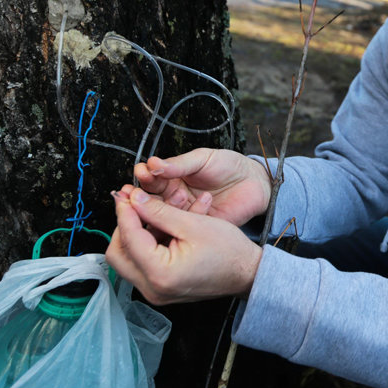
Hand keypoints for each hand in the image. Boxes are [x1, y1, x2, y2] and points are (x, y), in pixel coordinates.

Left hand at [106, 187, 262, 304]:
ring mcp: (156, 292)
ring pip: (128, 259)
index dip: (125, 211)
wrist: (247, 273)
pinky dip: (149, 243)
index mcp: (160, 274)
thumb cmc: (229, 253)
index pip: (129, 238)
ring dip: (137, 233)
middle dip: (124, 226)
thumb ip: (158, 211)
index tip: (125, 194)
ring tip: (154, 212)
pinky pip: (143, 264)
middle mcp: (153, 289)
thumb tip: (134, 200)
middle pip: (118, 254)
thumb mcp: (193, 223)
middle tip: (134, 205)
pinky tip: (164, 225)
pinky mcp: (161, 289)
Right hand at [135, 149, 270, 226]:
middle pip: (152, 199)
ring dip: (153, 211)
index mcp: (175, 178)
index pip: (153, 179)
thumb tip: (154, 164)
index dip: (145, 176)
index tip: (139, 172)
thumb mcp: (203, 159)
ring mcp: (186, 214)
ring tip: (146, 204)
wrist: (255, 183)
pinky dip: (173, 223)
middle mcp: (176, 198)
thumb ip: (180, 164)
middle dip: (141, 195)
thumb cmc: (230, 166)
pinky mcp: (198, 228)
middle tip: (131, 192)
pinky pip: (182, 227)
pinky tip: (168, 216)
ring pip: (163, 215)